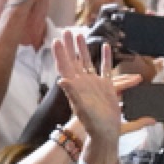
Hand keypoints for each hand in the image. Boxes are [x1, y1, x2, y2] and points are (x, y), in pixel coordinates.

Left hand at [53, 29, 127, 146]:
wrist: (106, 131)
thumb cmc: (93, 122)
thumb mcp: (82, 108)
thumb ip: (72, 93)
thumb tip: (61, 79)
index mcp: (76, 86)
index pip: (66, 66)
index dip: (60, 53)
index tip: (57, 40)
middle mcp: (83, 83)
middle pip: (74, 60)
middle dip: (70, 46)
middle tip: (67, 31)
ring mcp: (95, 83)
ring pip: (88, 62)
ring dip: (84, 49)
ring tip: (81, 35)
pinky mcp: (107, 86)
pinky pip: (105, 68)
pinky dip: (105, 57)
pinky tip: (106, 47)